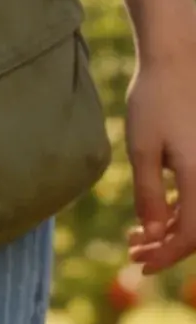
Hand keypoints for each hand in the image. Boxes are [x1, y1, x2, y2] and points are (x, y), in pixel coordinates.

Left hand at [125, 31, 195, 272]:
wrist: (179, 58)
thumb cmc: (156, 100)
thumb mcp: (142, 149)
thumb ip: (148, 194)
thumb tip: (155, 235)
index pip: (191, 235)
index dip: (168, 255)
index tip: (141, 264)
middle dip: (168, 246)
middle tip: (135, 251)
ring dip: (172, 229)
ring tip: (137, 235)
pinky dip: (180, 208)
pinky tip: (153, 213)